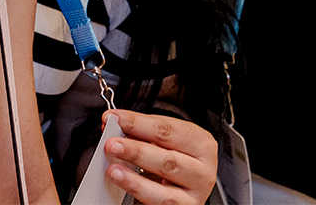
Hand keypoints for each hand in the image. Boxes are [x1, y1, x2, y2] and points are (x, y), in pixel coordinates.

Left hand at [102, 108, 217, 204]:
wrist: (187, 189)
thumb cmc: (178, 160)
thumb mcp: (166, 144)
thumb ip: (143, 134)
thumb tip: (115, 128)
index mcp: (201, 143)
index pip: (167, 129)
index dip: (138, 122)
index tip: (114, 118)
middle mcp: (203, 169)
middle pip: (167, 157)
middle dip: (136, 149)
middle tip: (112, 144)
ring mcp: (196, 191)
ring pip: (165, 184)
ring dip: (135, 174)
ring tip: (113, 168)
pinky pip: (161, 201)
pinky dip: (139, 189)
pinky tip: (123, 181)